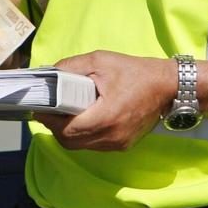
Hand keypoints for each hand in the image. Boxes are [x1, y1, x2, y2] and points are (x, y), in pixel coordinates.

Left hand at [34, 51, 173, 150]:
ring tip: (65, 113)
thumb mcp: (100, 61)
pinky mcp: (123, 145)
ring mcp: (118, 144)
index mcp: (107, 116)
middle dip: (55, 128)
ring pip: (81, 146)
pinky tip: (83, 118)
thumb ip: (71, 67)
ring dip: (68, 133)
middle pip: (70, 142)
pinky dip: (83, 135)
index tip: (40, 109)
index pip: (67, 130)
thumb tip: (48, 73)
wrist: (167, 86)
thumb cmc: (135, 72)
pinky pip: (94, 145)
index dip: (49, 120)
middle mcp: (112, 136)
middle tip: (50, 111)